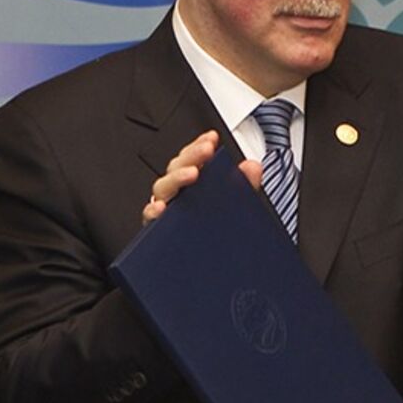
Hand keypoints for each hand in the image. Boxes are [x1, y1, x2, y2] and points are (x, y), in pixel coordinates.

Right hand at [140, 131, 262, 224]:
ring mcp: (166, 209)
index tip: (212, 137)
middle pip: (176, 167)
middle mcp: (177, 193)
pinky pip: (150, 217)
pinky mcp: (158, 228)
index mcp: (192, 184)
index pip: (192, 158)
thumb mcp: (236, 207)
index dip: (200, 145)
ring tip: (192, 174)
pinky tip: (162, 207)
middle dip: (192, 156)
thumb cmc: (219, 230)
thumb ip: (244, 186)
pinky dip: (153, 210)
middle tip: (206, 150)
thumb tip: (253, 166)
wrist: (210, 265)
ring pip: (162, 187)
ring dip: (176, 178)